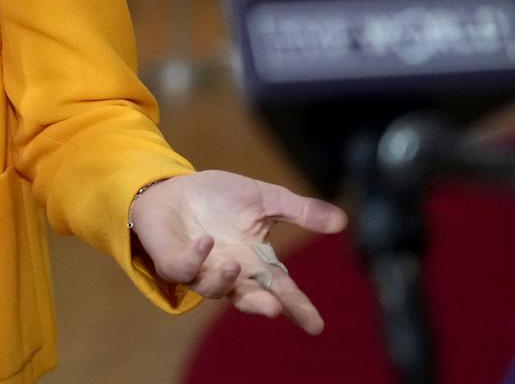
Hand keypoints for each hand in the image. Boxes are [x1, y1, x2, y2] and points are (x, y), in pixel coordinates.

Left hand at [128, 170, 347, 334]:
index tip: (315, 326)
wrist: (172, 187)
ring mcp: (200, 271)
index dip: (298, 308)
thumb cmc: (219, 197)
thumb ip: (300, 211)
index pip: (282, 289)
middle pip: (249, 298)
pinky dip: (194, 259)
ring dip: (225, 281)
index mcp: (256, 261)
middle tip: (274, 308)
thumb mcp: (264, 199)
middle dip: (260, 305)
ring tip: (235, 266)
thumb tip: (341, 221)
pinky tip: (205, 241)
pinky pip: (183, 269)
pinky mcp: (173, 262)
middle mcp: (230, 273)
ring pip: (214, 289)